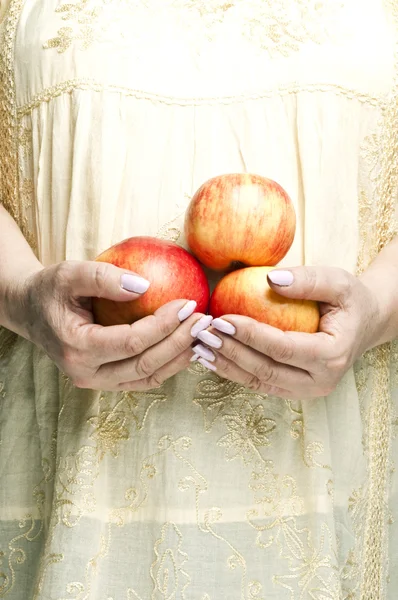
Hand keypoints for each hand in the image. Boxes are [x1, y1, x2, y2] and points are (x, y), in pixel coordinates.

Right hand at [13, 260, 210, 390]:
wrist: (31, 311)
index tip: (188, 304)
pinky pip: (143, 378)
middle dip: (179, 343)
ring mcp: (96, 382)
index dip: (163, 325)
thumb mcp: (69, 273)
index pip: (131, 342)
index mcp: (76, 348)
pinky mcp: (106, 380)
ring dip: (179, 358)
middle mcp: (86, 373)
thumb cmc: (50, 290)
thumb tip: (145, 285)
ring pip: (148, 378)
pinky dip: (168, 365)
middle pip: (145, 365)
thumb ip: (103, 277)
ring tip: (202, 335)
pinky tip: (185, 346)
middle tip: (203, 320)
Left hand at [191, 266, 382, 398]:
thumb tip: (271, 279)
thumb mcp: (338, 281)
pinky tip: (212, 357)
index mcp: (332, 355)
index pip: (283, 348)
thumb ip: (308, 280)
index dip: (250, 335)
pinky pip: (259, 382)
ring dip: (226, 365)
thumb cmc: (350, 300)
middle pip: (266, 370)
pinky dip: (234, 371)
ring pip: (259, 381)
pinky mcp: (294, 390)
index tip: (222, 318)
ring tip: (199, 346)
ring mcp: (306, 390)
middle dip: (230, 352)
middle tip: (203, 333)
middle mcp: (320, 381)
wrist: (364, 324)